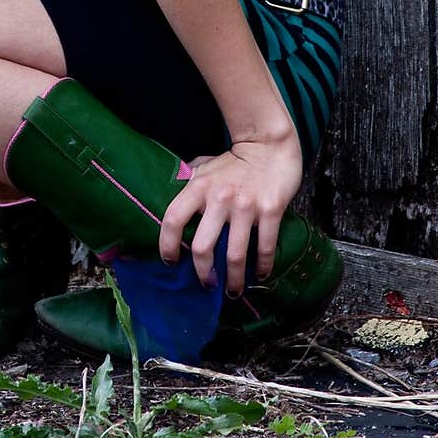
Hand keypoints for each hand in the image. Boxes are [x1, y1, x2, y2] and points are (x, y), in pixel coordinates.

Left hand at [158, 129, 302, 294]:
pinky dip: (263, 266)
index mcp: (198, 187)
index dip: (167, 245)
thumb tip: (171, 206)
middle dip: (203, 273)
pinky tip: (261, 275)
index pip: (173, 219)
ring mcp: (245, 206)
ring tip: (233, 291)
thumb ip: (190, 186)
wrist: (268, 146)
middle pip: (202, 247)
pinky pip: (265, 246)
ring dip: (233, 280)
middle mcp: (219, 198)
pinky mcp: (270, 210)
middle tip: (206, 283)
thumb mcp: (205, 168)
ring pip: (235, 255)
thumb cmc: (234, 162)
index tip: (170, 262)